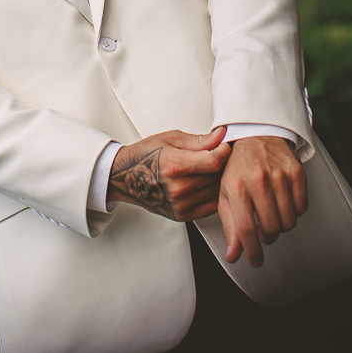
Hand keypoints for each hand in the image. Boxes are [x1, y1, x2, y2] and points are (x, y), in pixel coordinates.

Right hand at [107, 127, 230, 221]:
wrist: (126, 177)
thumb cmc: (146, 154)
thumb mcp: (170, 138)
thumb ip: (199, 140)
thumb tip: (221, 137)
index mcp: (174, 165)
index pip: (214, 161)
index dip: (225, 151)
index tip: (225, 145)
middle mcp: (178, 188)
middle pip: (217, 176)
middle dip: (224, 162)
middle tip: (222, 153)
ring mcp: (180, 204)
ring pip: (216, 191)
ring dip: (220, 178)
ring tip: (214, 167)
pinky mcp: (182, 215)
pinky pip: (211, 206)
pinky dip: (214, 193)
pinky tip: (208, 182)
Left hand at [218, 136, 307, 267]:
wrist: (256, 135)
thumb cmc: (238, 166)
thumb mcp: (226, 193)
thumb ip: (230, 226)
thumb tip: (234, 255)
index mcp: (237, 186)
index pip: (247, 229)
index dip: (252, 251)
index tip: (255, 261)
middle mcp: (258, 180)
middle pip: (271, 229)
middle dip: (267, 237)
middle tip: (263, 230)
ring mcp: (279, 175)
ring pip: (288, 222)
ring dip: (281, 225)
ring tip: (271, 212)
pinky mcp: (296, 172)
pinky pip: (302, 208)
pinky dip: (294, 212)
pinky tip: (283, 201)